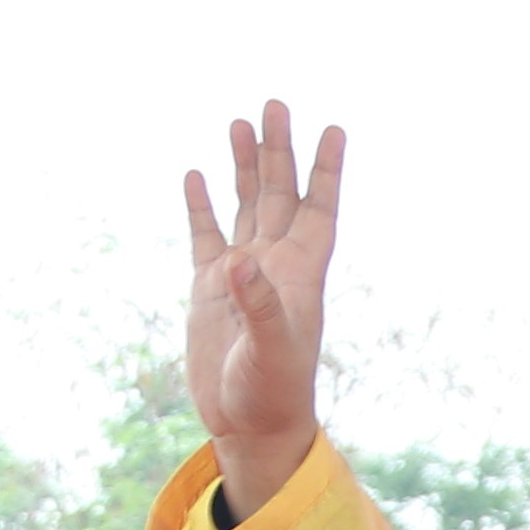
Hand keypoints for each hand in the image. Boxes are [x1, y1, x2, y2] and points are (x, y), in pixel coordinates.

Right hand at [183, 102, 343, 513]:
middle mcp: (274, 265)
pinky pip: (205, 235)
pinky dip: (201, 205)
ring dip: (244, 166)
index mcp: (300, 273)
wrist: (248, 426)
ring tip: (239, 122)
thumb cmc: (273, 393)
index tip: (334, 128)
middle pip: (280, 194)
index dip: (327, 170)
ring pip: (245, 206)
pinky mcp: (209, 289)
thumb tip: (239, 262)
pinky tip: (195, 175)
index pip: (318, 209)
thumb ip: (259, 305)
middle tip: (274, 103)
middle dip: (278, 150)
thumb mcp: (271, 350)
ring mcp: (241, 274)